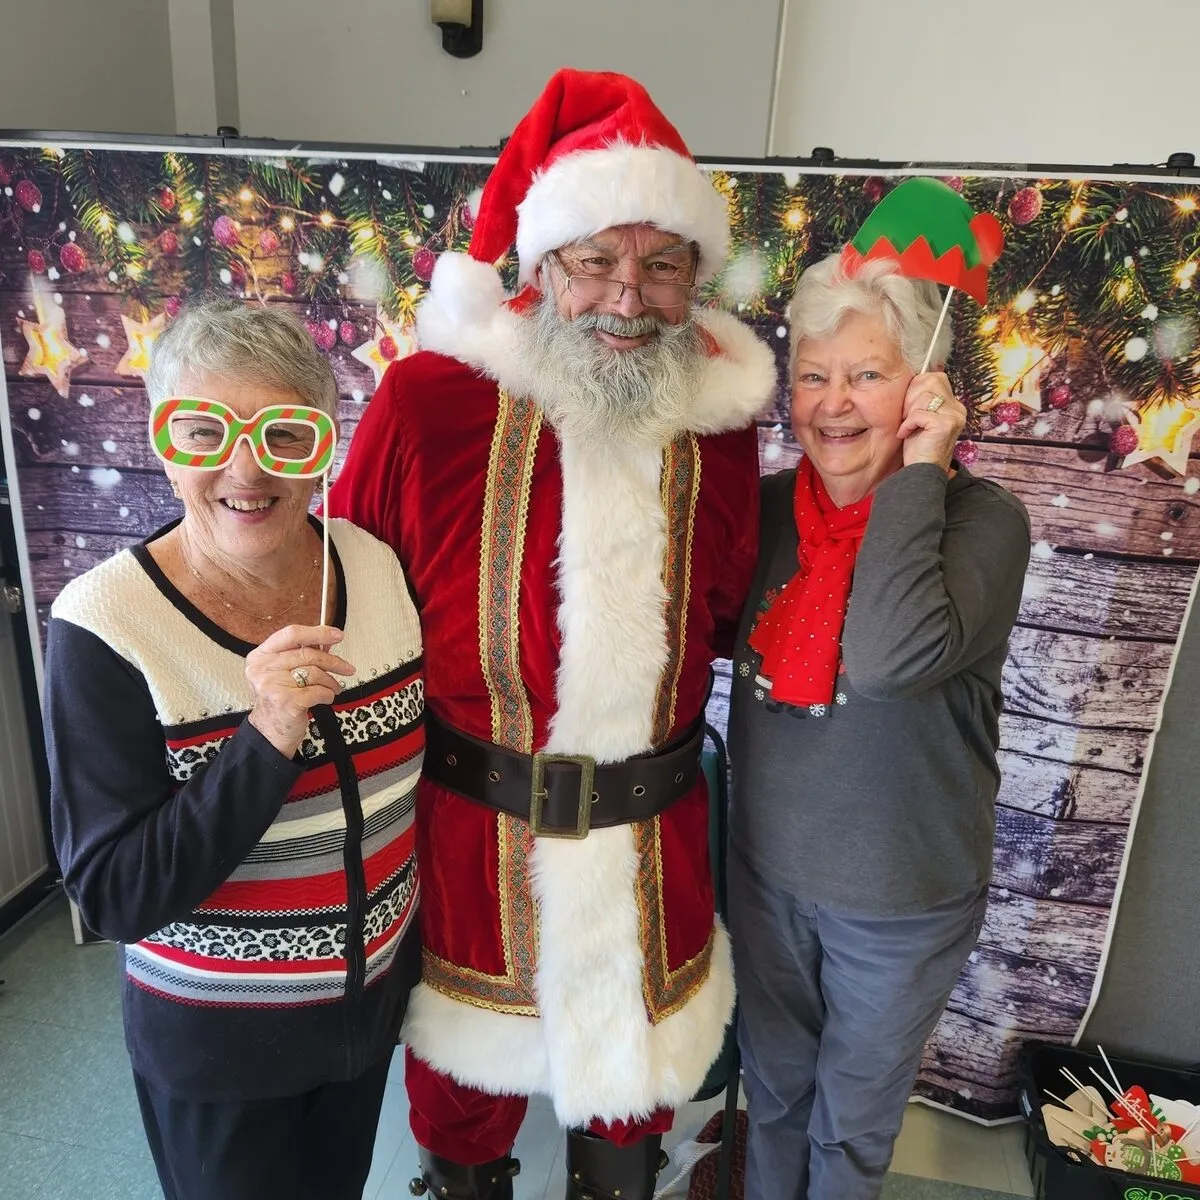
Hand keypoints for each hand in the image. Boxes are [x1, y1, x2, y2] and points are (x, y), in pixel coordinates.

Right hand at [245, 625, 354, 758]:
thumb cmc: (279, 699)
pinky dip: (327, 694)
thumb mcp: (281, 672)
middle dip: (333, 661)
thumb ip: (299, 654)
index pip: (291, 634)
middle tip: (347, 668)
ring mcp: (273, 685)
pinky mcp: (286, 702)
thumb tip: (327, 641)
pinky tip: (325, 698)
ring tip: (333, 688)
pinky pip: (319, 691)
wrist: (269, 732)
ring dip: (331, 681)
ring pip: (315, 673)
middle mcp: (262, 668)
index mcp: (260, 655)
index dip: (318, 632)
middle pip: (308, 654)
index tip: (337, 635)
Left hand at [897, 372, 966, 471]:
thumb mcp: (919, 416)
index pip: (935, 377)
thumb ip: (921, 397)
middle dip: (911, 397)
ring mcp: (954, 416)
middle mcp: (958, 408)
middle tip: (906, 417)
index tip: (908, 408)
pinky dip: (907, 424)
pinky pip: (919, 413)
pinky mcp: (946, 424)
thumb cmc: (917, 446)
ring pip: (924, 397)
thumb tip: (913, 378)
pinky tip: (906, 434)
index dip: (916, 387)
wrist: (921, 472)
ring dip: (908, 413)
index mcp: (954, 404)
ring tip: (907, 427)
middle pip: (930, 381)